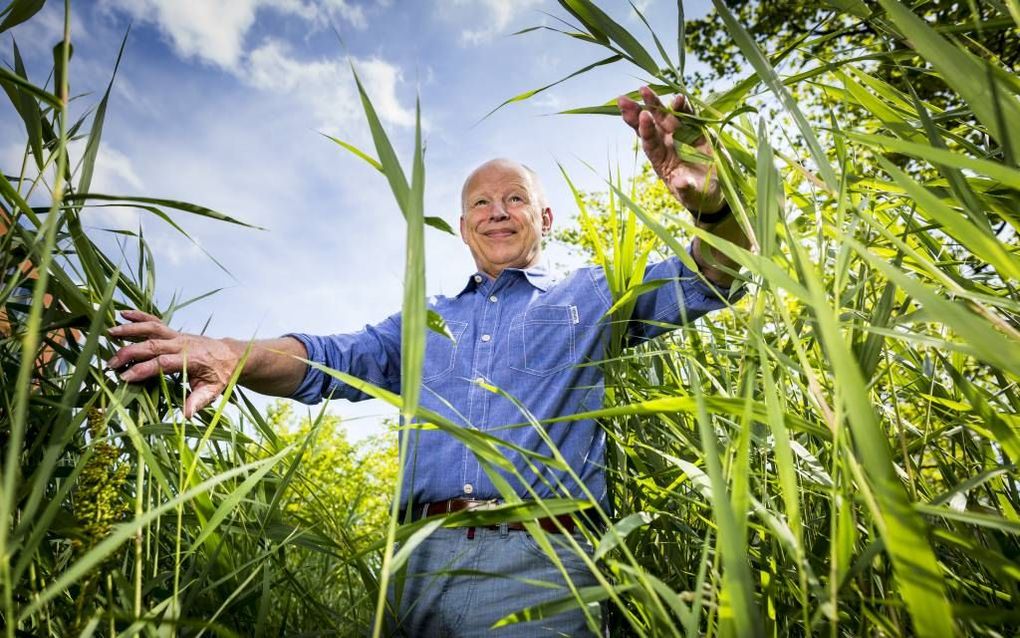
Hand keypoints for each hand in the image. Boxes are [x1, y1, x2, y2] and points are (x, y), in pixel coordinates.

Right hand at [106, 309, 238, 417]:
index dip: (143, 369)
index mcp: (190, 360)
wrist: (231, 355)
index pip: (162, 363)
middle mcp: (182, 344)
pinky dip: (139, 316)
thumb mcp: (213, 390)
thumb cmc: (220, 375)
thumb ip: (198, 401)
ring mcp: (177, 335)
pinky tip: (123, 314)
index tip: (124, 377)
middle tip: (110, 364)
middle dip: (130, 353)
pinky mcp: (174, 331)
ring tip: (109, 333)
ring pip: (152, 328)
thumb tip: (186, 415)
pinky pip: (155, 321)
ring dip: (131, 329)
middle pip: (152, 345)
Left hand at [618, 86, 723, 214]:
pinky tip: (678, 97)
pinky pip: (687, 116)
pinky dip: (683, 107)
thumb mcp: (692, 195)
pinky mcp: (694, 131)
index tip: (641, 117)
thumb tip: (680, 182)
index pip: (649, 143)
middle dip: (637, 112)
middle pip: (649, 126)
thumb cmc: (697, 195)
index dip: (645, 131)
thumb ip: (686, 188)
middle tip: (622, 99)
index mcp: (661, 161)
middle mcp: (666, 145)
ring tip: (644, 90)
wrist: (710, 191)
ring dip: (655, 103)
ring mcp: (679, 136)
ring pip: (664, 117)